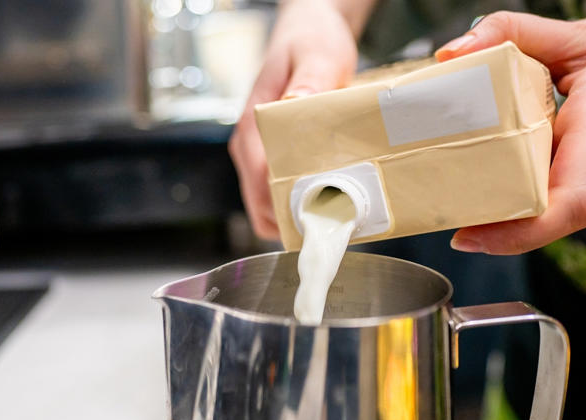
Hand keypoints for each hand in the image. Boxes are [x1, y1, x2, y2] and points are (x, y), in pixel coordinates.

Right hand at [229, 0, 360, 239]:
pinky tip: (331, 202)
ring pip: (270, 206)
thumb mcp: (316, 57)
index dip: (283, 208)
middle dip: (294, 221)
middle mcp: (250, 146)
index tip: (315, 220)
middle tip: (333, 223)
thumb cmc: (309, 41)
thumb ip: (309, 81)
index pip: (258, 180)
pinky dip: (303, 206)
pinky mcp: (274, 158)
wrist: (308, 31)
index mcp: (253, 125)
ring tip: (335, 216)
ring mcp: (260, 155)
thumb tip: (295, 105)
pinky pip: (283, 195)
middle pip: (261, 205)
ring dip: (299, 217)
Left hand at [436, 9, 585, 254]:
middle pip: (548, 211)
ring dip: (524, 198)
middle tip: (457, 193)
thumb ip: (517, 35)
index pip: (571, 198)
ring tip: (500, 170)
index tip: (470, 234)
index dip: (516, 230)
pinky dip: (550, 191)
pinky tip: (545, 165)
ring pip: (558, 213)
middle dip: (498, 207)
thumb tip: (457, 52)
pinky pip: (574, 208)